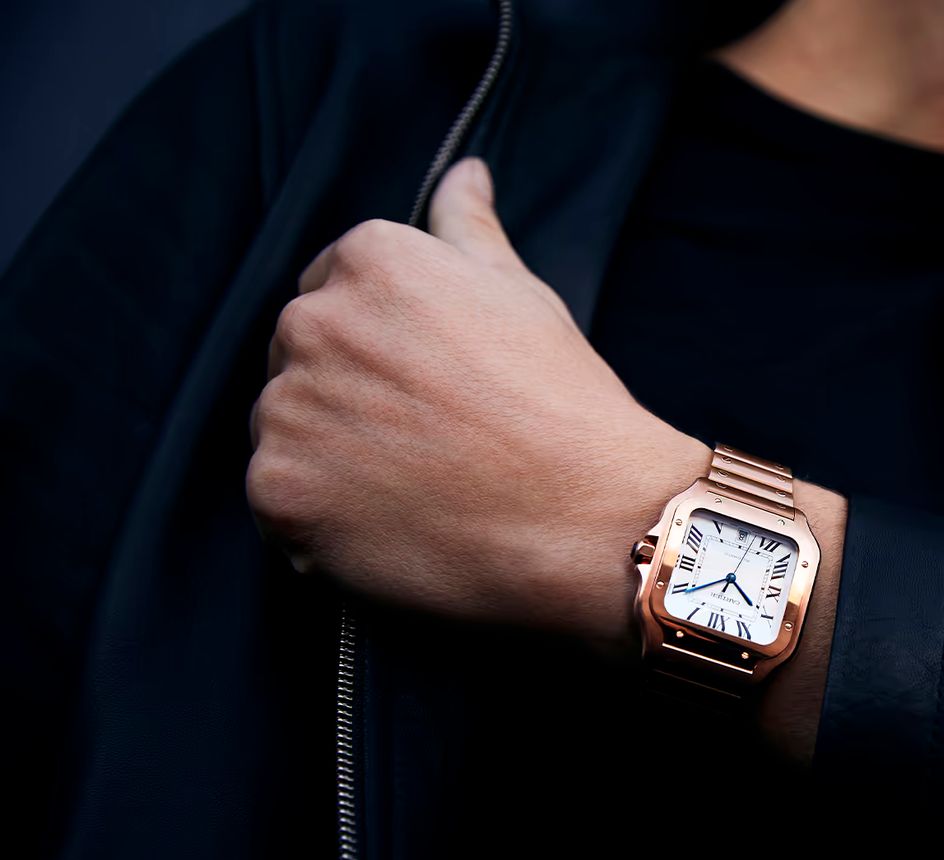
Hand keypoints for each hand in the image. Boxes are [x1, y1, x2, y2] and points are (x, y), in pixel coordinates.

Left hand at [246, 156, 709, 653]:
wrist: (587, 517)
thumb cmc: (564, 403)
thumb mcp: (522, 294)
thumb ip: (468, 228)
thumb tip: (465, 171)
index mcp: (368, 260)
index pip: (331, 295)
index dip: (381, 350)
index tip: (427, 388)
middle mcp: (313, 321)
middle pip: (300, 363)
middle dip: (349, 400)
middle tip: (428, 445)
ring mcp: (288, 408)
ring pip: (287, 433)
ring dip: (331, 463)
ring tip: (418, 490)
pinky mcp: (278, 490)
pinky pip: (280, 505)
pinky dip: (324, 523)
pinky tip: (396, 526)